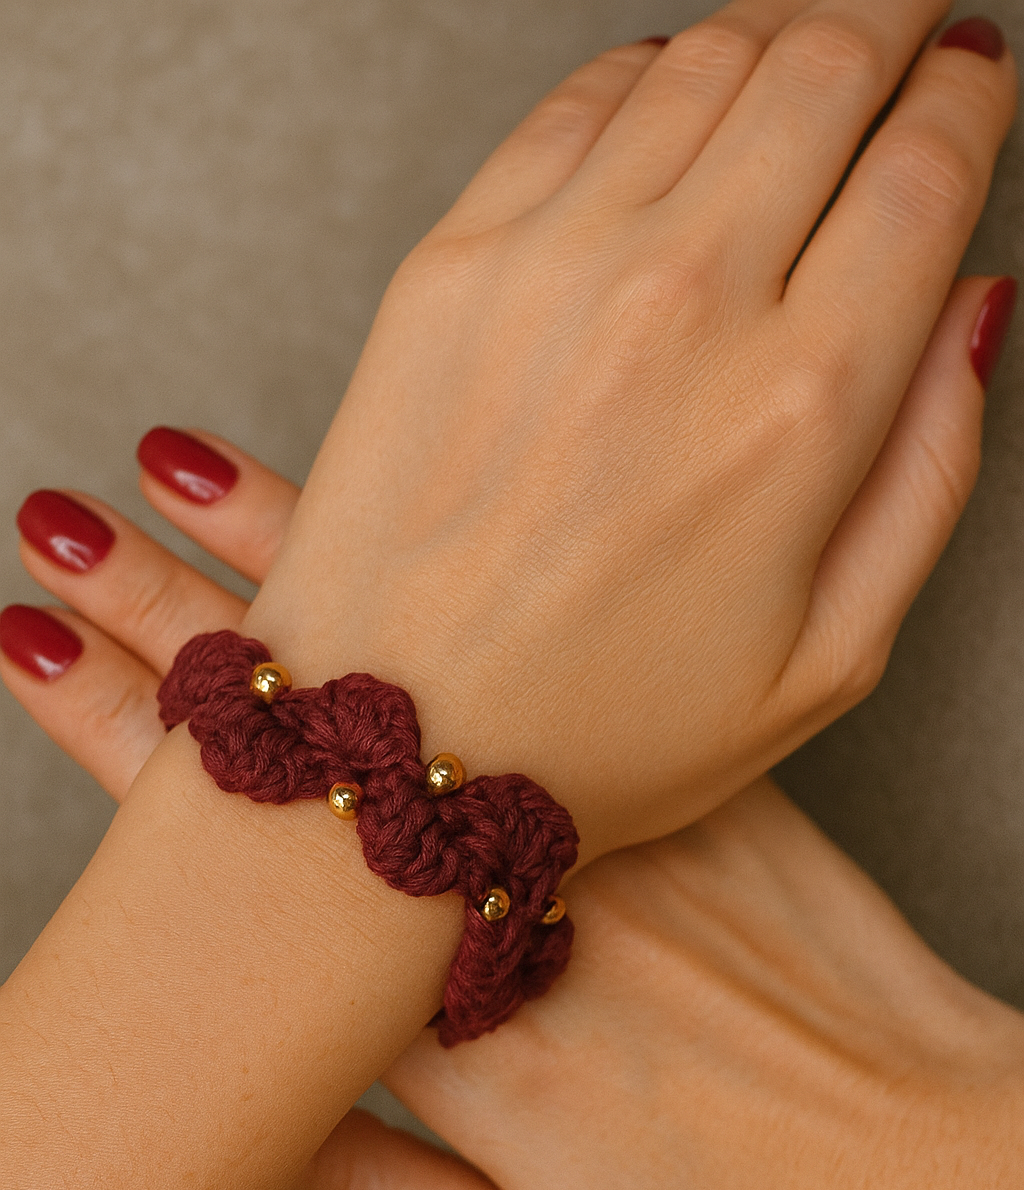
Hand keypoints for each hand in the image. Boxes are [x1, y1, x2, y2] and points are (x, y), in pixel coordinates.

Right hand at [9, 437, 1023, 1189]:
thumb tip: (255, 1132)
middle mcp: (511, 893)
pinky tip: (408, 503)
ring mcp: (611, 816)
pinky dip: (472, 575)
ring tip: (173, 479)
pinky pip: (564, 650)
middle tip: (60, 537)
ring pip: (430, 666)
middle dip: (167, 629)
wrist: (943, 1166)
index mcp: (446, 1023)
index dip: (124, 752)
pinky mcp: (701, 776)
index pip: (242, 871)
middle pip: (308, 745)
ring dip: (284, 565)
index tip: (36, 662)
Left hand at [238, 8, 1016, 857]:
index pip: (925, 173)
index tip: (979, 79)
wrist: (393, 745)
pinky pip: (574, 103)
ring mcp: (551, 271)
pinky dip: (648, 68)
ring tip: (810, 42)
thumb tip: (975, 308)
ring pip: (705, 60)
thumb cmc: (604, 728)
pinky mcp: (450, 266)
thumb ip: (930, 470)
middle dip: (893, 22)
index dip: (970, 99)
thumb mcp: (828, 659)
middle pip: (825, 68)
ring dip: (782, 28)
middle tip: (914, 22)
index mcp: (799, 411)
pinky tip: (677, 88)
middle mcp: (681, 307)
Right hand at [293, 777, 1023, 1189]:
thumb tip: (265, 1133)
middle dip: (343, 861)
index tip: (271, 946)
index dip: (261, 939)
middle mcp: (546, 928)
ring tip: (475, 873)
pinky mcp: (715, 804)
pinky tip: (573, 833)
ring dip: (439, 807)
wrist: (940, 1168)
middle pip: (377, 852)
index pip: (299, 961)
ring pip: (475, 785)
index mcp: (482, 1057)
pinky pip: (591, 761)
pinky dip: (551, 782)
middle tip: (367, 901)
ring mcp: (637, 851)